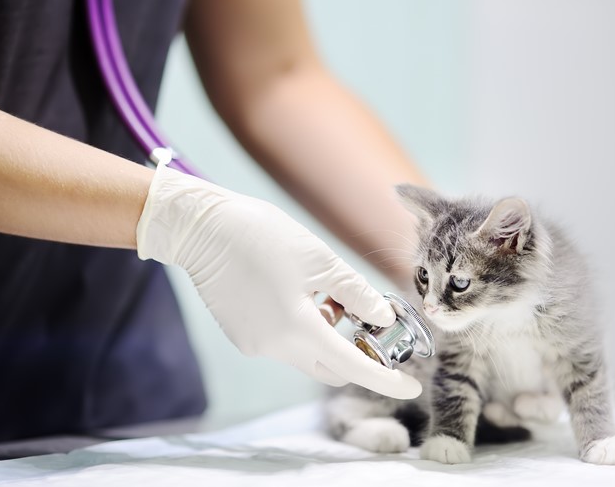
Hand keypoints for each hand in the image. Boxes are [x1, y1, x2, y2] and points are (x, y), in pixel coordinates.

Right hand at [136, 164, 421, 398]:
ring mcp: (254, 345)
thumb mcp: (321, 261)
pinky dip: (301, 329)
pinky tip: (295, 293)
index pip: (353, 367)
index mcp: (298, 329)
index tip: (412, 385)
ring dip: (326, 334)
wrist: (202, 229)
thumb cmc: (263, 236)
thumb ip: (357, 294)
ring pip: (307, 353)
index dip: (387, 379)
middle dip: (355, 351)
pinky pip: (284, 343)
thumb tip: (383, 317)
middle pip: (331, 366)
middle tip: (365, 317)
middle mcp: (274, 347)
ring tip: (323, 291)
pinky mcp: (242, 337)